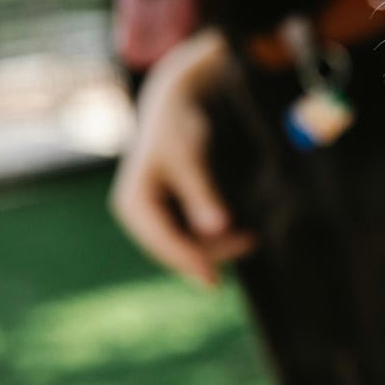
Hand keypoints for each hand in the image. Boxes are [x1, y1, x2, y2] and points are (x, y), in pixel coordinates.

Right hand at [110, 30, 256, 286]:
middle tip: (250, 246)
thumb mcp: (190, 158)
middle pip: (173, 247)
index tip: (215, 280)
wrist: (172, 105)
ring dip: (216, 246)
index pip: (161, 241)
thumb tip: (216, 229)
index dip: (189, 261)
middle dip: (209, 253)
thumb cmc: (178, 129)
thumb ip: (202, 193)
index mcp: (132, 203)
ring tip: (252, 239)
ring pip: (184, 243)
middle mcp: (137, 214)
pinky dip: (214, 236)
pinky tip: (241, 234)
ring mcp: (151, 215)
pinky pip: (190, 234)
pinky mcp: (166, 213)